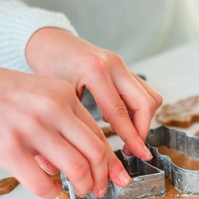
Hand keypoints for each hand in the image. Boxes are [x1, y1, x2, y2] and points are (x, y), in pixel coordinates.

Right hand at [0, 55, 131, 198]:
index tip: (115, 176)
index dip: (110, 161)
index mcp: (62, 94)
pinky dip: (49, 192)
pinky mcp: (8, 146)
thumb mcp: (35, 94)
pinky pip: (41, 181)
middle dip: (102, 178)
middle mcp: (52, 108)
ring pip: (76, 168)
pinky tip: (46, 190)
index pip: (98, 134)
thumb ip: (60, 121)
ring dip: (82, 187)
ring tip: (77, 192)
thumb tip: (76, 158)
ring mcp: (31, 127)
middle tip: (99, 190)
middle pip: (95, 153)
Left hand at [25, 28, 162, 158]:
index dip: (133, 137)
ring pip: (150, 96)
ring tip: (124, 133)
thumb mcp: (57, 96)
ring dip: (143, 119)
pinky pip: (143, 92)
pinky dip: (138, 109)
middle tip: (132, 149)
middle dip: (143, 130)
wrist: (50, 41)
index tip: (140, 155)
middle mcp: (114, 65)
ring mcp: (122, 64)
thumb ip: (74, 121)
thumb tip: (81, 156)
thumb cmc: (49, 66)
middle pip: (146, 102)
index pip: (121, 111)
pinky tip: (119, 118)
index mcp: (95, 71)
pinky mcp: (125, 68)